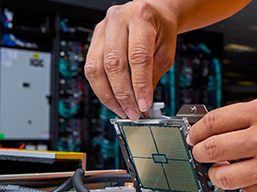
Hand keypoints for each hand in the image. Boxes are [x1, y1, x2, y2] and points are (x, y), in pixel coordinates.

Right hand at [85, 1, 177, 119]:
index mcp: (140, 17)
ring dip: (108, 95)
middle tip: (133, 111)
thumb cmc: (160, 28)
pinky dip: (101, 88)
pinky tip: (112, 100)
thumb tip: (141, 101)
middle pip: (113, 63)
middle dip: (123, 94)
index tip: (143, 104)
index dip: (140, 85)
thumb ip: (153, 75)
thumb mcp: (166, 51)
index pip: (138, 56)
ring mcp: (102, 29)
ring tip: (122, 109)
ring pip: (96, 68)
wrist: (151, 14)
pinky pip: (91, 69)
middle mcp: (117, 20)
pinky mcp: (94, 39)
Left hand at [187, 97, 256, 191]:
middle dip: (199, 153)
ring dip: (216, 174)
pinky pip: (248, 191)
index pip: (212, 122)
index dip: (196, 131)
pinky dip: (246, 184)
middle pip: (211, 149)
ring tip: (220, 168)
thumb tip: (210, 129)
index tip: (193, 137)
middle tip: (201, 153)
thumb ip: (243, 116)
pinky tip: (253, 175)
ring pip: (223, 176)